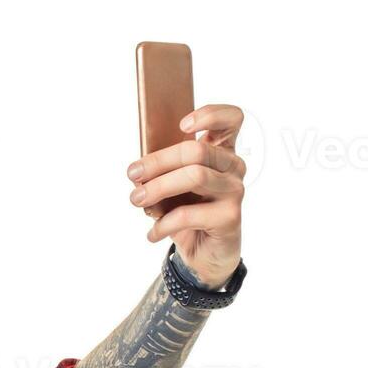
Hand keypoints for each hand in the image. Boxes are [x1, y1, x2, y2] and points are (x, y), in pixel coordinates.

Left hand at [127, 103, 245, 288]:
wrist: (204, 253)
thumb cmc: (187, 212)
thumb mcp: (171, 189)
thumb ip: (161, 173)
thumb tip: (137, 173)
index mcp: (221, 152)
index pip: (231, 119)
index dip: (211, 114)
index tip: (182, 125)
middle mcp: (233, 167)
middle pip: (196, 151)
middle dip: (157, 161)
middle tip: (132, 174)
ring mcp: (234, 190)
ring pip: (195, 176)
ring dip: (158, 188)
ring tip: (136, 199)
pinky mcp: (230, 216)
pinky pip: (189, 214)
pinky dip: (163, 224)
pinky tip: (152, 233)